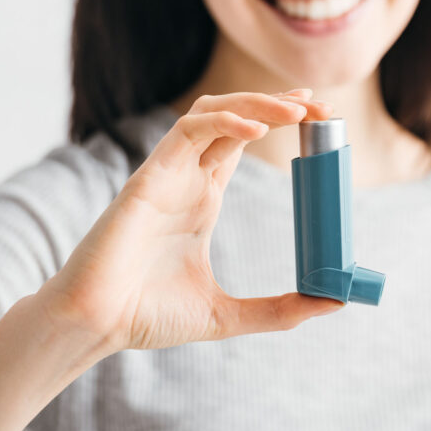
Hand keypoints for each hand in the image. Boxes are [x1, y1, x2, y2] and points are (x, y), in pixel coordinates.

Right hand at [35, 89, 343, 352]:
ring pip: (213, 112)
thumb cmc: (147, 317)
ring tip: (298, 108)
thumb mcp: (229, 314)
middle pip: (237, 117)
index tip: (321, 116)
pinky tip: (258, 130)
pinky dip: (224, 122)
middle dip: (281, 104)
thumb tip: (334, 303)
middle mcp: (187, 178)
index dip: (280, 119)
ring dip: (258, 103)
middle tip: (322, 106)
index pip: (245, 138)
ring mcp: (168, 174)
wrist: (96, 327)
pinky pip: (187, 131)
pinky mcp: (149, 178)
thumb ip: (281, 309)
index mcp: (203, 197)